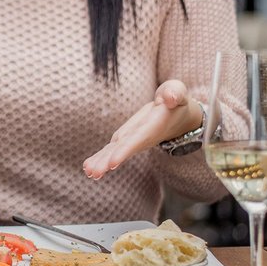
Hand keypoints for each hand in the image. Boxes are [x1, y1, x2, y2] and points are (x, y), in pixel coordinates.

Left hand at [82, 80, 201, 178]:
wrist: (177, 114)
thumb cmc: (175, 99)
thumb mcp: (177, 92)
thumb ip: (174, 93)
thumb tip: (168, 98)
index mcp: (154, 125)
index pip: (138, 139)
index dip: (126, 150)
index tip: (113, 163)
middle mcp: (142, 136)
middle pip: (123, 149)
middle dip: (108, 161)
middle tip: (94, 173)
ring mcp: (133, 139)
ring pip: (116, 151)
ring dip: (102, 163)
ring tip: (89, 173)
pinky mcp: (127, 138)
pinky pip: (113, 149)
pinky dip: (101, 158)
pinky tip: (89, 168)